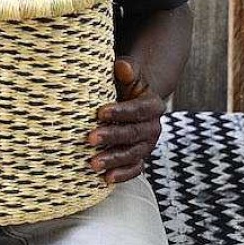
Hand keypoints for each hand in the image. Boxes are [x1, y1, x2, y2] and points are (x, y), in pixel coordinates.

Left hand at [84, 57, 163, 184]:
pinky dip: (122, 175)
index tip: (100, 113)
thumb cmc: (124, 86)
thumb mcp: (128, 75)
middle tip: (90, 138)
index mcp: (153, 105)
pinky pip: (134, 169)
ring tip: (92, 163)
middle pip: (133, 134)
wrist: (132, 102)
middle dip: (112, 137)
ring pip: (132, 154)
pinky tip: (106, 179)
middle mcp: (153, 127)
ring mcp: (147, 146)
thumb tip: (122, 65)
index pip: (138, 110)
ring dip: (113, 160)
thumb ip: (127, 69)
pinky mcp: (139, 159)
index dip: (120, 112)